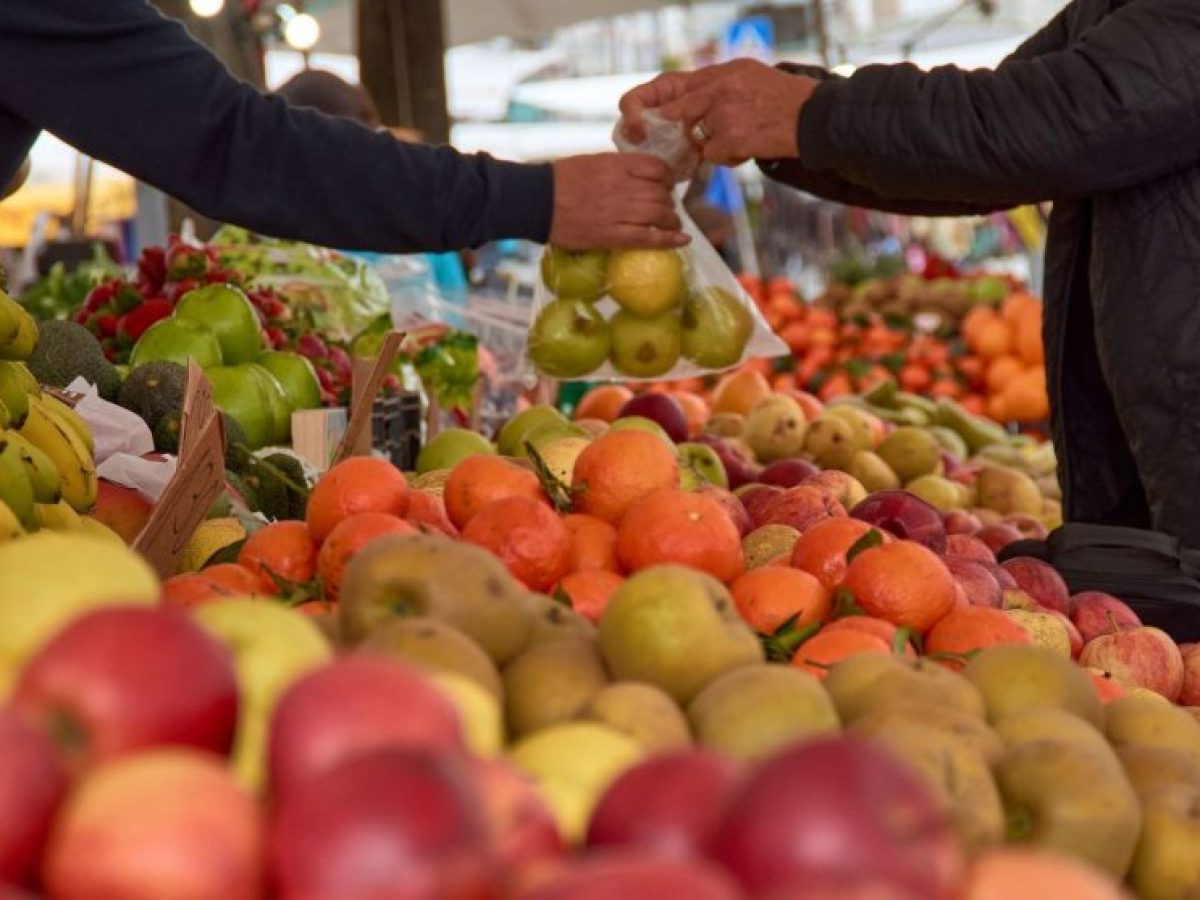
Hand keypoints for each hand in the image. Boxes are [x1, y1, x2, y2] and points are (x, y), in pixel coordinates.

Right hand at [549, 153, 687, 249]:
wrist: (536, 201)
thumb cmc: (559, 180)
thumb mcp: (592, 162)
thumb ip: (617, 167)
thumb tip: (638, 175)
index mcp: (616, 164)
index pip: (656, 167)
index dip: (667, 177)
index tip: (666, 183)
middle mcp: (622, 186)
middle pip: (660, 193)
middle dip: (668, 200)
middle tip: (666, 207)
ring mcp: (618, 211)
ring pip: (659, 214)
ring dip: (671, 220)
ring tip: (672, 223)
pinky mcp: (613, 235)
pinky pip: (649, 238)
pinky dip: (669, 240)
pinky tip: (682, 240)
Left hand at [654, 60, 815, 165]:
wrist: (815, 118)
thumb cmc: (787, 101)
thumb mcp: (753, 77)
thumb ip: (722, 85)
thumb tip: (692, 102)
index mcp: (728, 71)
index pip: (681, 84)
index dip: (667, 103)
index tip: (662, 116)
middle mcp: (722, 88)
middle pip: (681, 112)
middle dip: (689, 128)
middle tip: (713, 134)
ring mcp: (725, 113)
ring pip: (698, 137)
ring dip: (716, 144)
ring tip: (745, 138)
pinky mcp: (730, 138)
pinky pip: (712, 155)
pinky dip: (727, 158)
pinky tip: (748, 150)